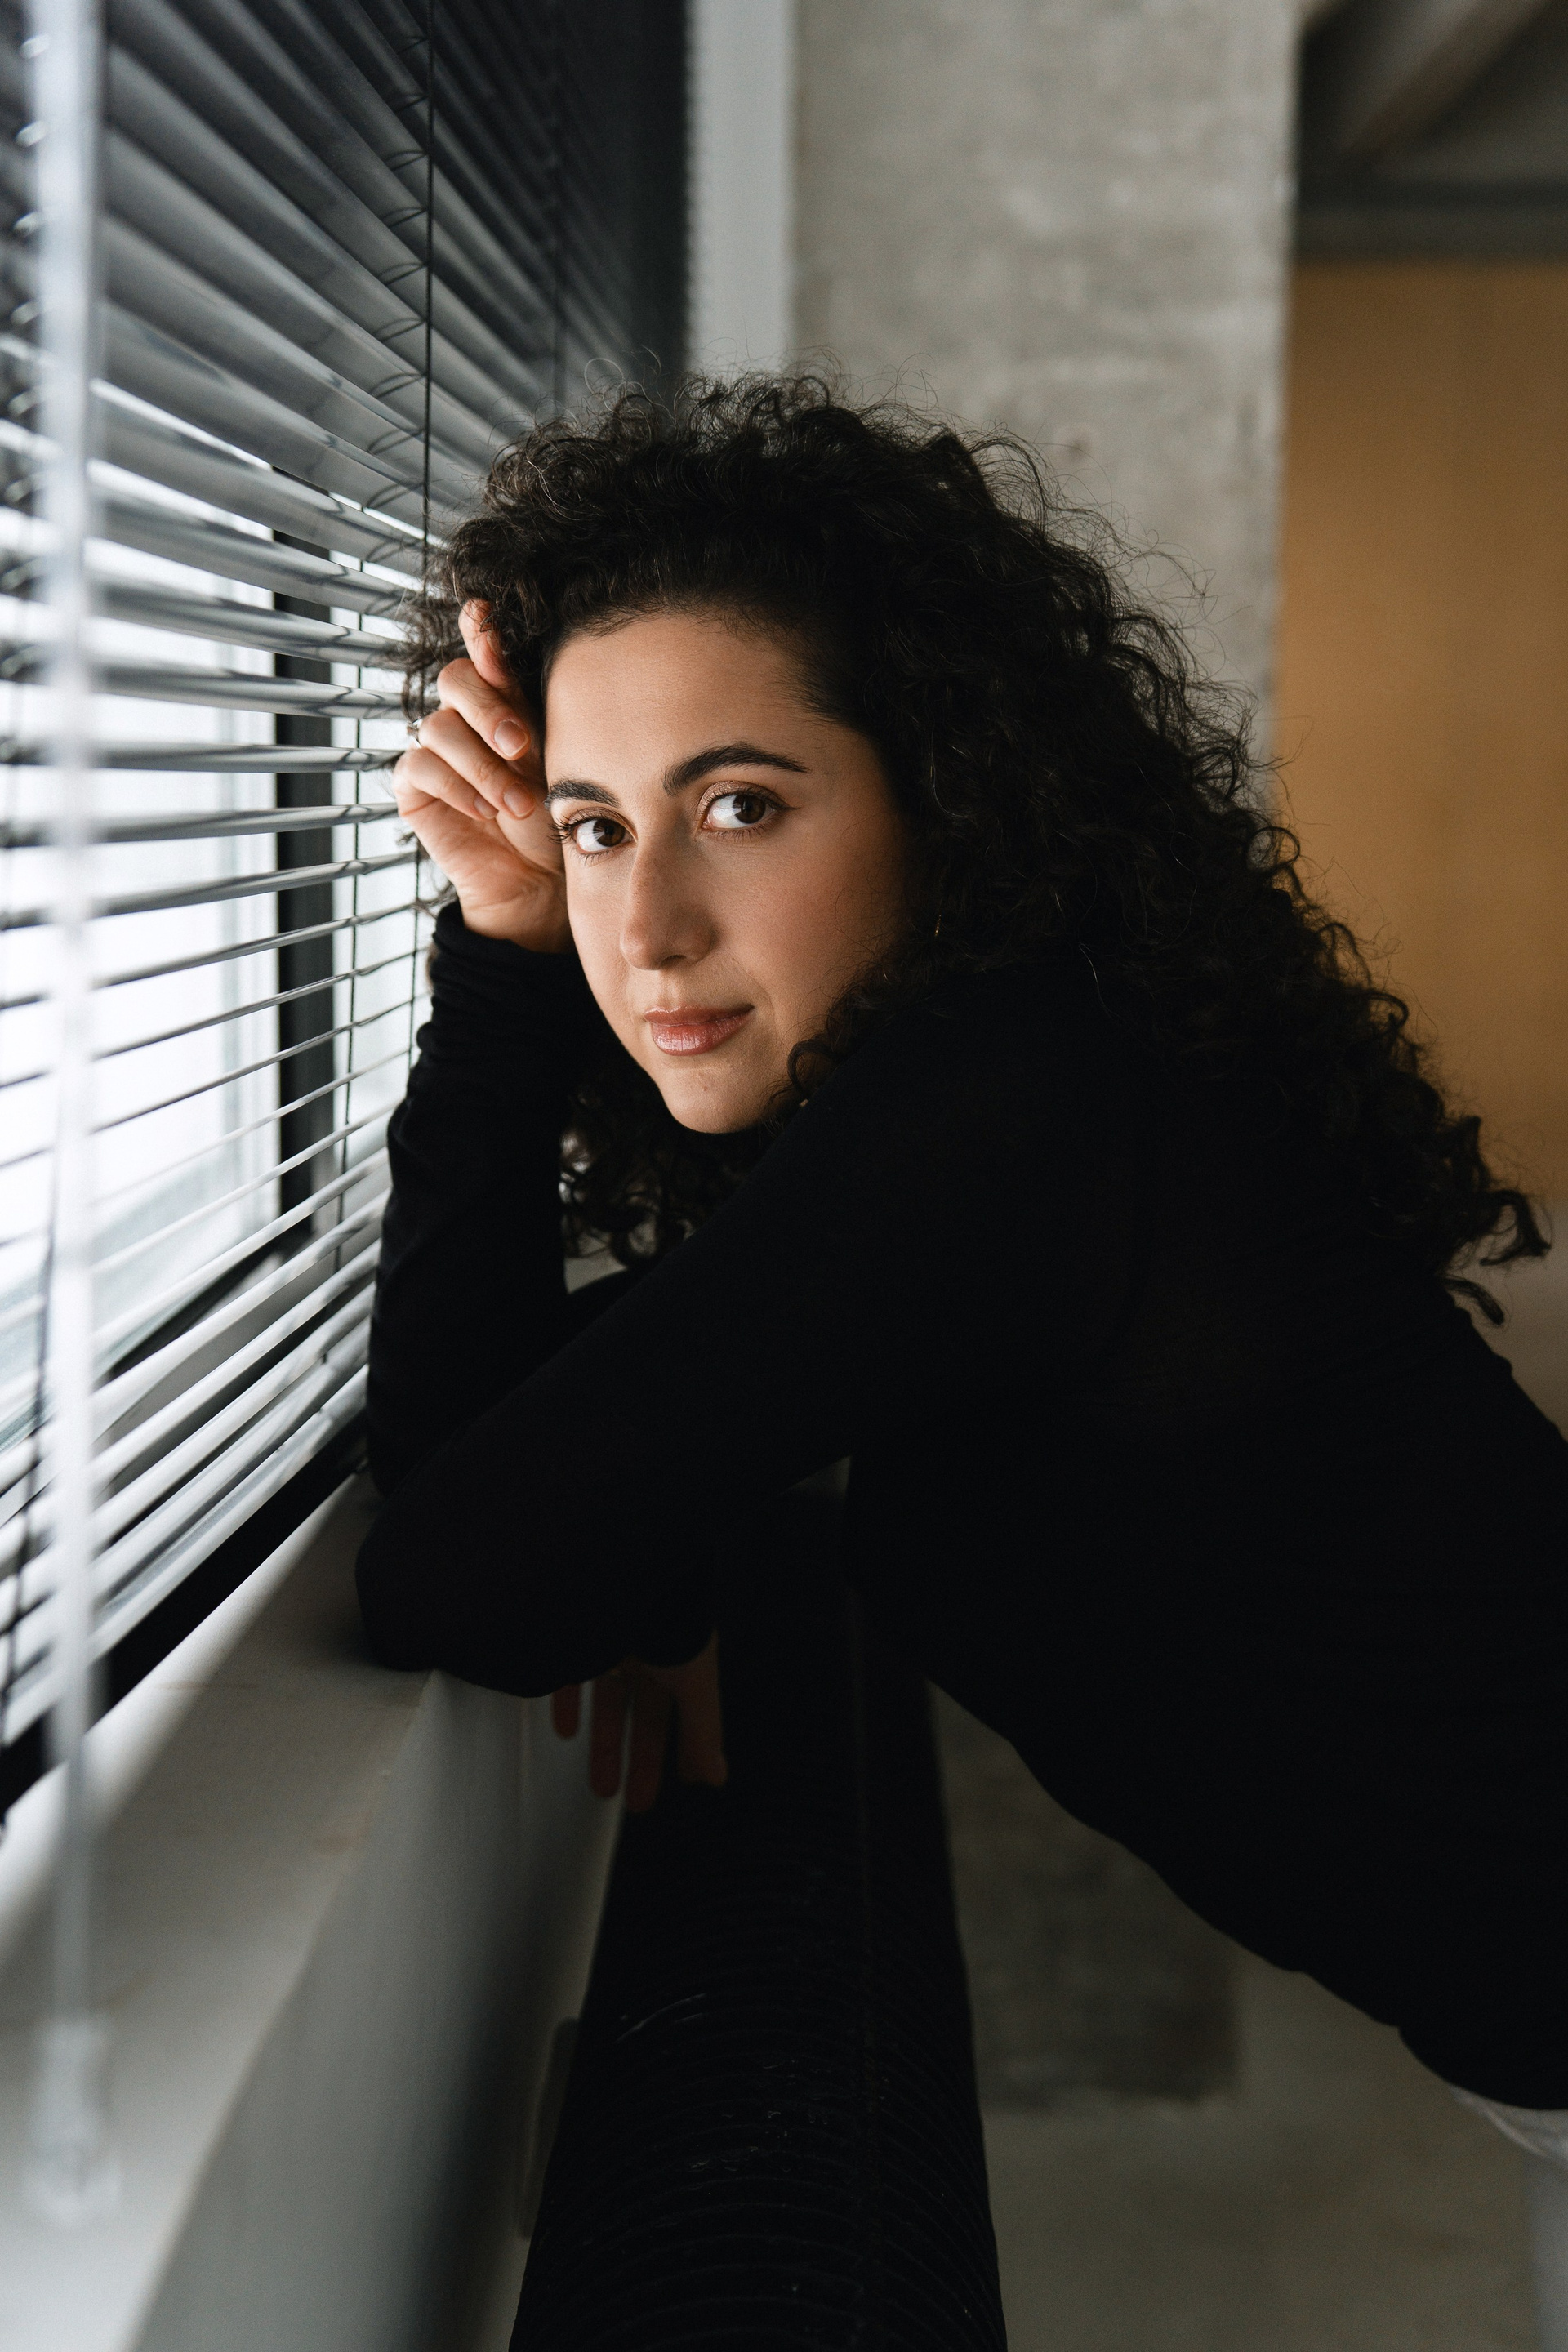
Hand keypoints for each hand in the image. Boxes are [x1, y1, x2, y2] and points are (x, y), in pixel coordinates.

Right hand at [392, 599, 568, 950]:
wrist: (540, 884)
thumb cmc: (554, 820)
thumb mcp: (551, 758)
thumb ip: (528, 708)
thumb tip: (503, 654)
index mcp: (504, 702)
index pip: (484, 652)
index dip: (479, 630)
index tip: (482, 612)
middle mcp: (465, 720)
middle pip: (455, 679)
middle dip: (488, 708)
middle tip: (520, 744)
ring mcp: (436, 752)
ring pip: (440, 728)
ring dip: (483, 767)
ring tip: (518, 804)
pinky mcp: (415, 788)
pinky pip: (421, 768)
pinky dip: (457, 788)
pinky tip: (485, 813)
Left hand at [550, 1633, 727, 1814]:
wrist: (622, 1565)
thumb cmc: (667, 1617)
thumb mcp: (693, 1682)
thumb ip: (703, 1732)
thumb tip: (717, 1780)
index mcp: (678, 1659)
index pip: (681, 1714)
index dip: (681, 1750)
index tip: (679, 1783)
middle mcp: (646, 1651)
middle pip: (644, 1716)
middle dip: (640, 1760)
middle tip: (636, 1803)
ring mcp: (608, 1641)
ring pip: (607, 1702)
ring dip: (605, 1746)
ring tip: (601, 1788)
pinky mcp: (572, 1634)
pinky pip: (566, 1674)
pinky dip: (567, 1705)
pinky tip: (564, 1731)